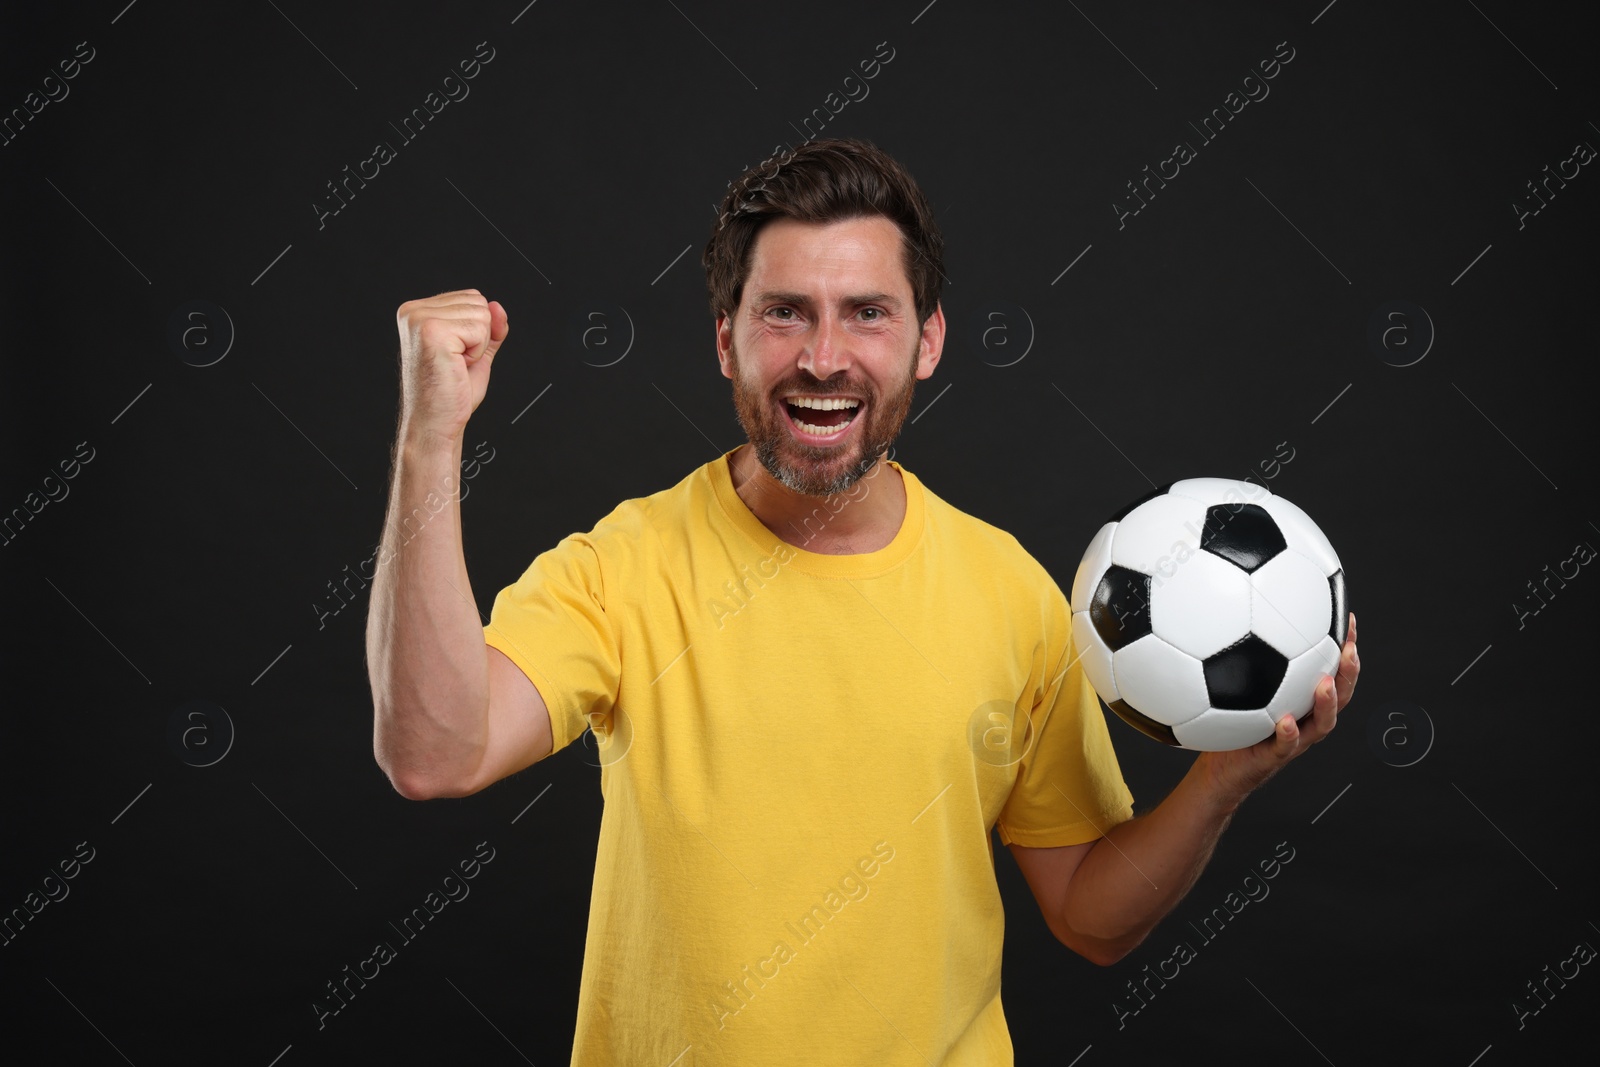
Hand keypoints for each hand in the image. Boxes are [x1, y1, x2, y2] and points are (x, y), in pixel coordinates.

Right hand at [395, 289, 508, 444]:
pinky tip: (456, 366)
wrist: (435, 423)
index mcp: (417, 312)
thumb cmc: (449, 395)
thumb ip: (489, 328)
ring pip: (482, 314)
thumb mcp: (476, 353)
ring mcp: (420, 319)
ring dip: (478, 346)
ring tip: (455, 365)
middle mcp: (413, 312)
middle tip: (456, 362)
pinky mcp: (433, 331)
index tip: (456, 355)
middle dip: (480, 336)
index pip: (471, 297)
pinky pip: (480, 329)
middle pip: (478, 301)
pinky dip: (477, 352)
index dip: (477, 330)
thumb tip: (497, 306)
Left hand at [1199, 612, 1359, 802]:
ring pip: (1322, 723)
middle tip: (1350, 649)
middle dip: (1348, 672)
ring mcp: (1295, 739)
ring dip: (1327, 703)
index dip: (1346, 648)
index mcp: (1303, 699)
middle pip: (1339, 695)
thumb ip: (1247, 657)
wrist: (1221, 768)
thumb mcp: (1242, 687)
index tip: (1350, 619)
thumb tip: (1240, 613)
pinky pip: (1286, 746)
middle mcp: (1306, 718)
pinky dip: (1289, 734)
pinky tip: (1286, 721)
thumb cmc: (1232, 723)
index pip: (1333, 671)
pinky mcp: (1275, 756)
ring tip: (1325, 683)